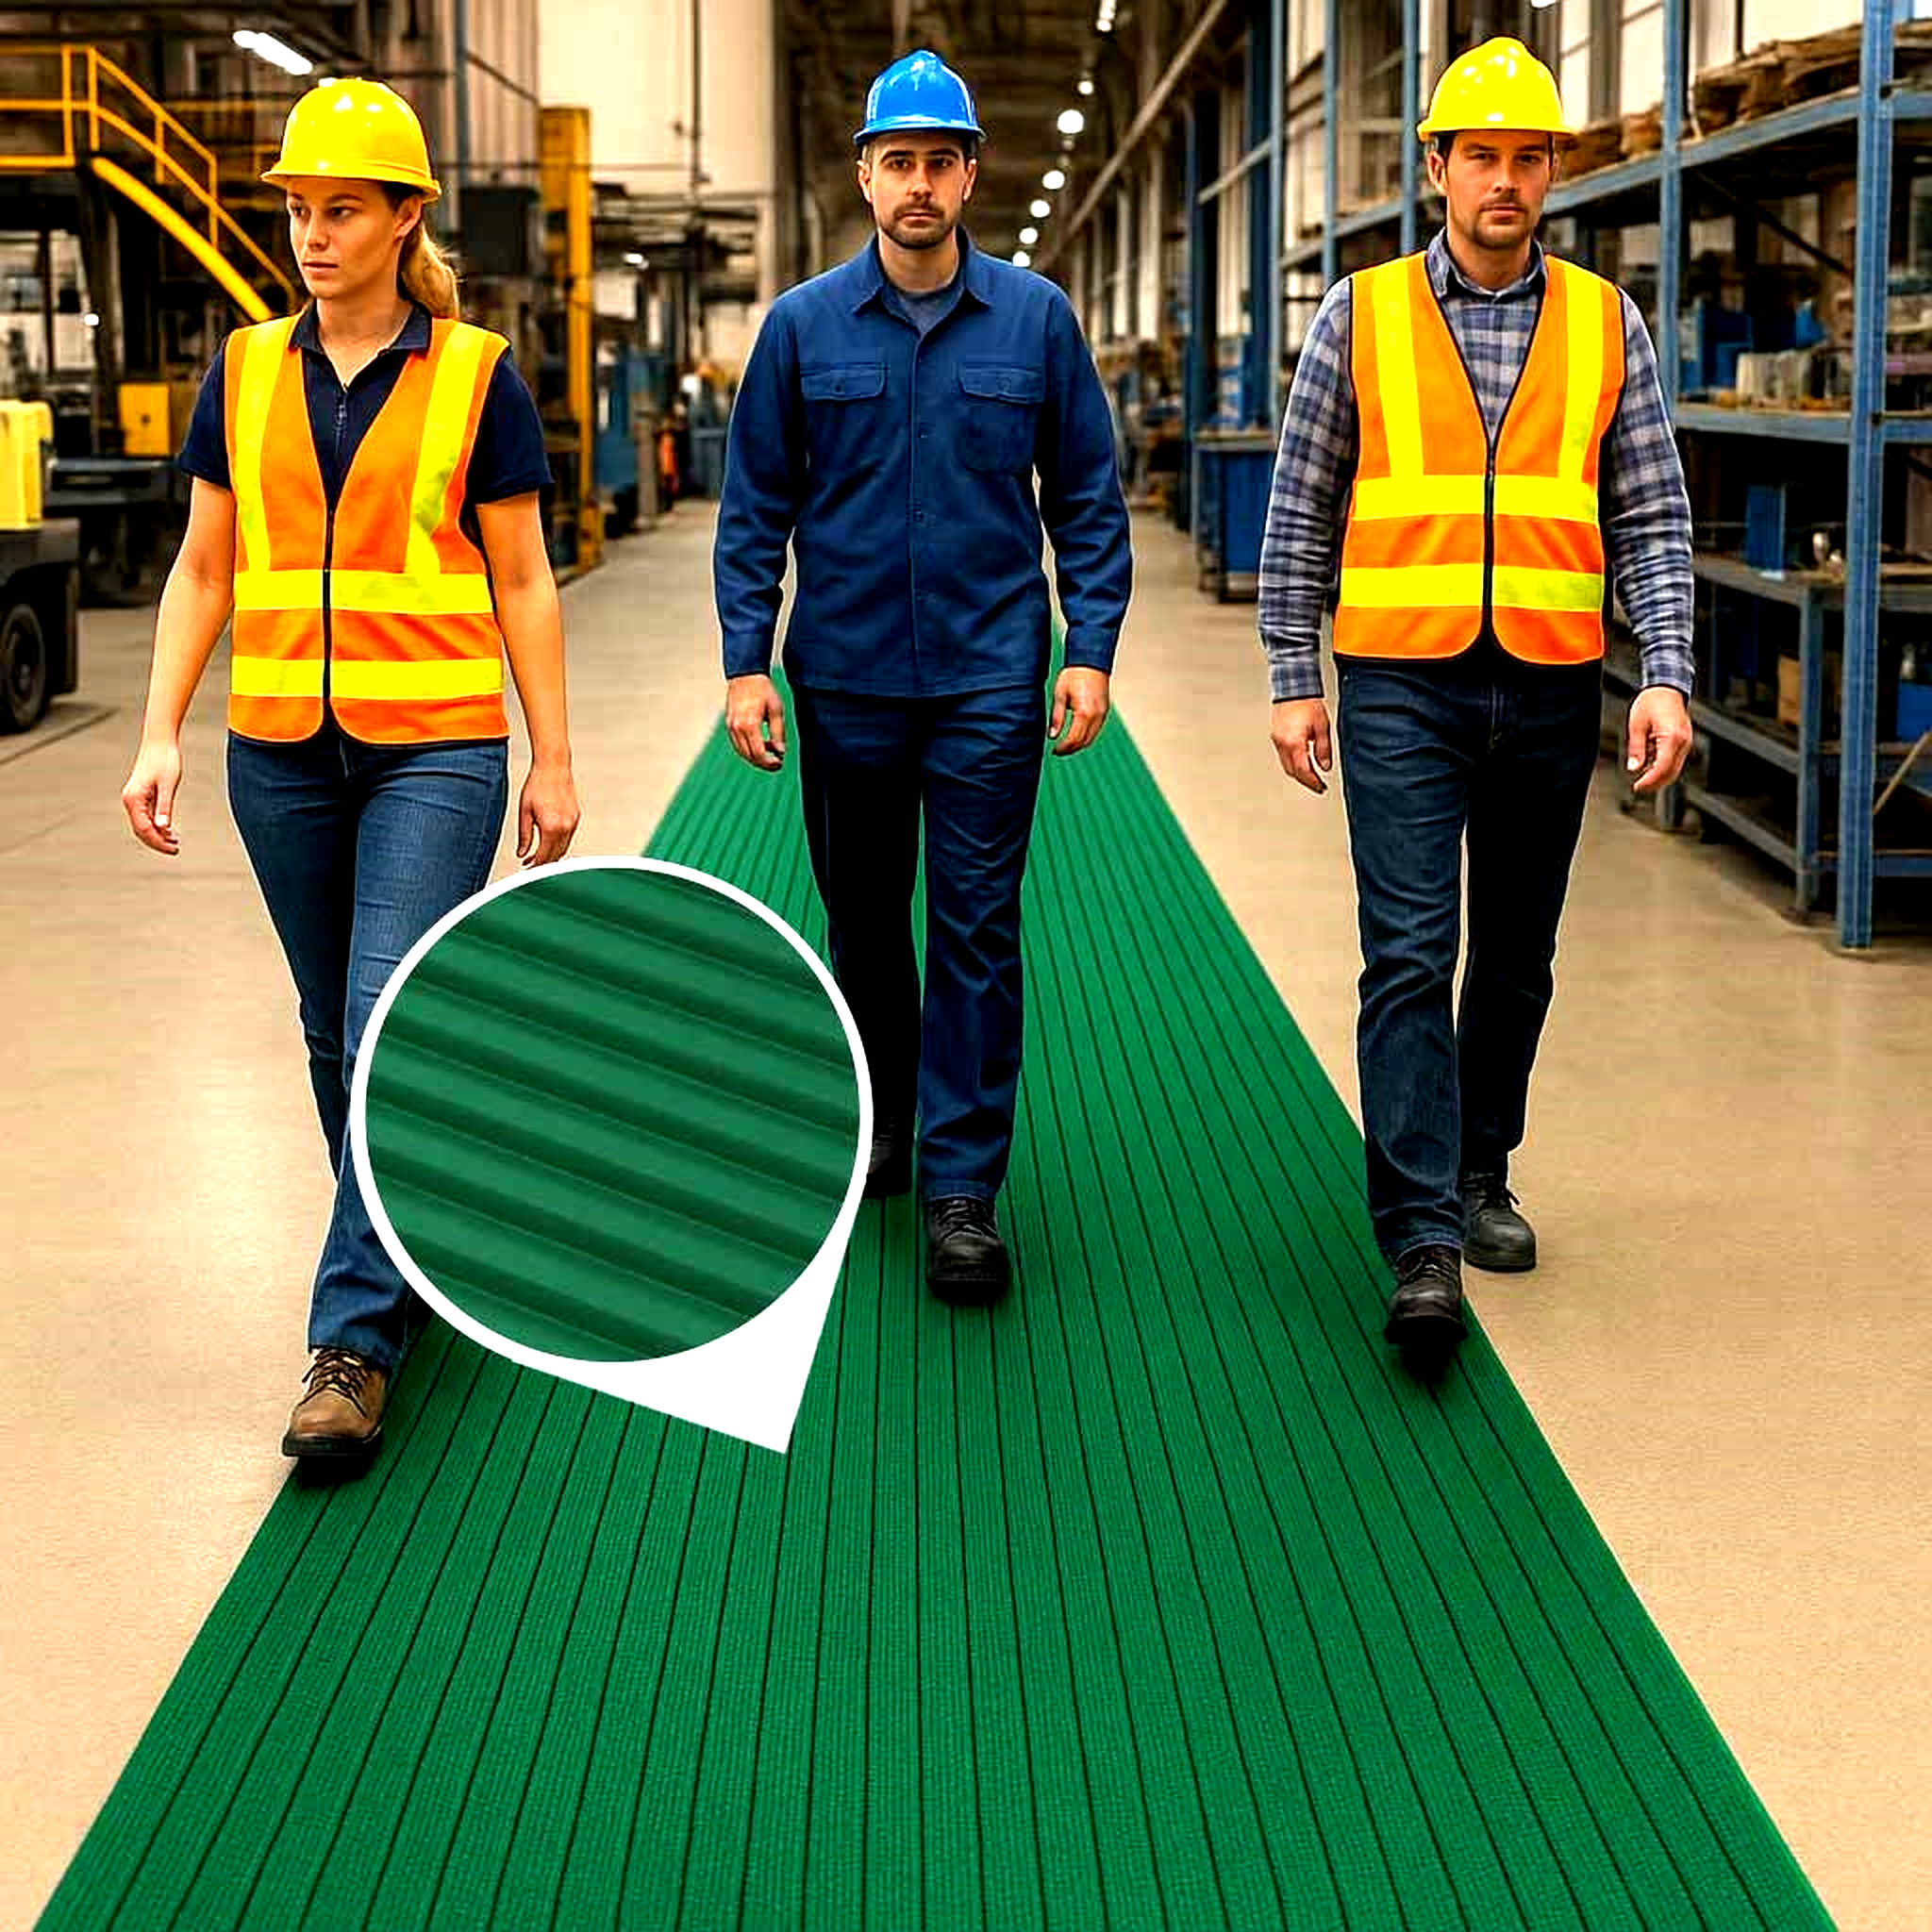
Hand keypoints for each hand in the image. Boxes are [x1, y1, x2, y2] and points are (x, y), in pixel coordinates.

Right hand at [122, 739, 182, 853]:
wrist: (160, 741)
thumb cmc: (166, 760)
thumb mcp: (169, 785)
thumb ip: (165, 807)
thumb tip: (163, 828)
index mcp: (133, 799)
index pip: (144, 829)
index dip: (158, 842)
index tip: (174, 849)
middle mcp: (130, 800)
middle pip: (141, 830)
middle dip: (157, 842)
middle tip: (175, 850)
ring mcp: (133, 798)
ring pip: (142, 824)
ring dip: (157, 835)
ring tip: (175, 843)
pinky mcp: (140, 795)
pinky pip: (145, 816)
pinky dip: (157, 825)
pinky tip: (170, 830)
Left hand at [517, 757, 579, 866]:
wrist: (554, 766)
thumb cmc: (538, 784)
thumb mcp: (524, 811)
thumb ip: (524, 835)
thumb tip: (522, 853)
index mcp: (551, 827)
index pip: (544, 856)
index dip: (534, 865)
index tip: (526, 868)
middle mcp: (565, 827)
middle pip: (556, 856)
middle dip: (543, 863)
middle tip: (530, 865)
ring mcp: (573, 822)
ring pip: (564, 848)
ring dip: (552, 854)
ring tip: (538, 854)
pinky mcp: (576, 817)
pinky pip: (568, 837)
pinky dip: (559, 843)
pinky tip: (549, 841)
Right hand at [726, 674, 786, 770]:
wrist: (745, 675)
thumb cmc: (763, 690)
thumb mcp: (776, 710)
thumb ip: (778, 733)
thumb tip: (781, 752)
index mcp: (749, 724)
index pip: (758, 753)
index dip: (769, 763)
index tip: (780, 763)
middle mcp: (737, 728)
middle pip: (749, 756)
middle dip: (763, 762)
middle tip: (777, 762)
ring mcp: (730, 727)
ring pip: (742, 752)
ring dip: (756, 756)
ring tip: (771, 749)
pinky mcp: (728, 725)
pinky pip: (738, 744)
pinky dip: (749, 749)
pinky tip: (761, 743)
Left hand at [1049, 667, 1110, 756]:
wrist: (1090, 661)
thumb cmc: (1074, 674)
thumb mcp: (1059, 695)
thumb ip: (1056, 717)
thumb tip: (1052, 735)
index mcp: (1084, 713)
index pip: (1074, 739)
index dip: (1063, 748)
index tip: (1055, 750)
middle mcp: (1096, 716)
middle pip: (1084, 741)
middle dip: (1071, 749)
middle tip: (1059, 751)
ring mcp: (1103, 714)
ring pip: (1092, 737)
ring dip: (1079, 744)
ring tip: (1066, 745)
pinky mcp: (1104, 710)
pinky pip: (1096, 729)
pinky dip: (1086, 736)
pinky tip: (1077, 735)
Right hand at [1270, 698, 1331, 794]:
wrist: (1294, 688)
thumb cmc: (1308, 703)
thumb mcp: (1322, 727)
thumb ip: (1323, 750)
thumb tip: (1325, 766)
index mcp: (1295, 743)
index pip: (1303, 771)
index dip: (1313, 782)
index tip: (1321, 787)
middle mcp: (1282, 744)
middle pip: (1293, 771)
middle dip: (1305, 780)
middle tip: (1317, 784)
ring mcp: (1277, 740)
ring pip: (1286, 765)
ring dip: (1298, 772)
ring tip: (1311, 774)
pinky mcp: (1275, 736)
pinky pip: (1283, 755)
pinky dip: (1292, 762)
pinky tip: (1301, 760)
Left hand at [1626, 687, 1692, 794]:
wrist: (1667, 688)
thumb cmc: (1652, 701)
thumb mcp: (1636, 725)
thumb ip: (1636, 748)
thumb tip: (1634, 768)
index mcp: (1671, 737)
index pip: (1662, 768)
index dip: (1649, 781)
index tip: (1637, 787)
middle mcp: (1683, 741)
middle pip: (1671, 772)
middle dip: (1655, 783)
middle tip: (1638, 787)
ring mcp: (1686, 742)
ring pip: (1675, 768)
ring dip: (1659, 776)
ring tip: (1642, 777)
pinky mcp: (1685, 741)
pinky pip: (1676, 760)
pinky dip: (1664, 767)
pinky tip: (1650, 765)